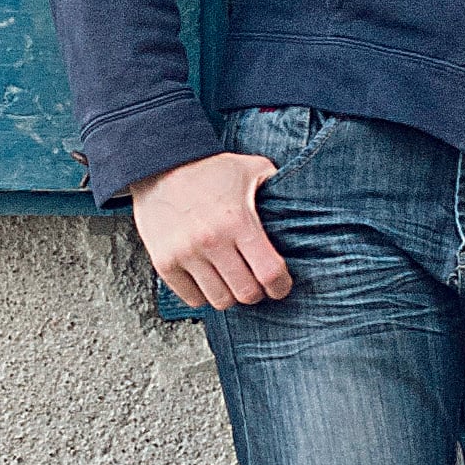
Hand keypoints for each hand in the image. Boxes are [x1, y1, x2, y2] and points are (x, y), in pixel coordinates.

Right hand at [128, 152, 291, 313]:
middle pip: (246, 293)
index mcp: (238, 221)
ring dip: (230, 294)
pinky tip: (208, 279)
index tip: (280, 285)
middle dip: (256, 292)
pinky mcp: (164, 263)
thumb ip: (278, 186)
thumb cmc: (211, 169)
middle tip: (255, 281)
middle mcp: (211, 241)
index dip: (281, 286)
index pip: (269, 273)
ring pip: (220, 301)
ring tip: (232, 280)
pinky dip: (204, 295)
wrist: (160, 163)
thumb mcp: (252, 168)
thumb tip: (304, 203)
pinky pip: (192, 299)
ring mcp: (185, 254)